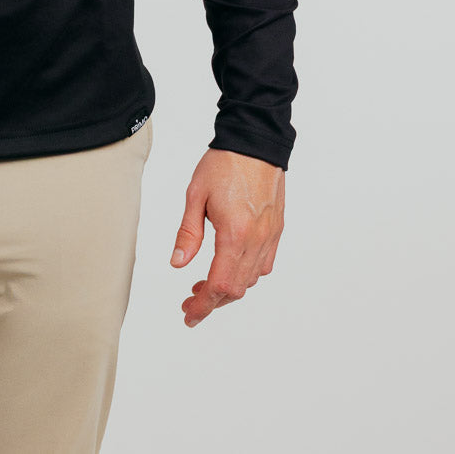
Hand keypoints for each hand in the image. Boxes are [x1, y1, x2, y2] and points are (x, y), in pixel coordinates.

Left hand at [169, 147, 284, 327]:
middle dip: (212, 301)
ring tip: (205, 283)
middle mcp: (257, 240)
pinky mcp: (277, 229)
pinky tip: (230, 266)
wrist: (255, 142)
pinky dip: (246, 274)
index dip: (202, 304)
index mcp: (234, 234)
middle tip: (190, 301)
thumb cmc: (224, 164)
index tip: (188, 312)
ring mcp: (270, 236)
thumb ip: (188, 234)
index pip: (219, 285)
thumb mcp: (195, 196)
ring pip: (251, 279)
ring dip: (228, 288)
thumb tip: (178, 264)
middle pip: (236, 289)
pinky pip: (264, 265)